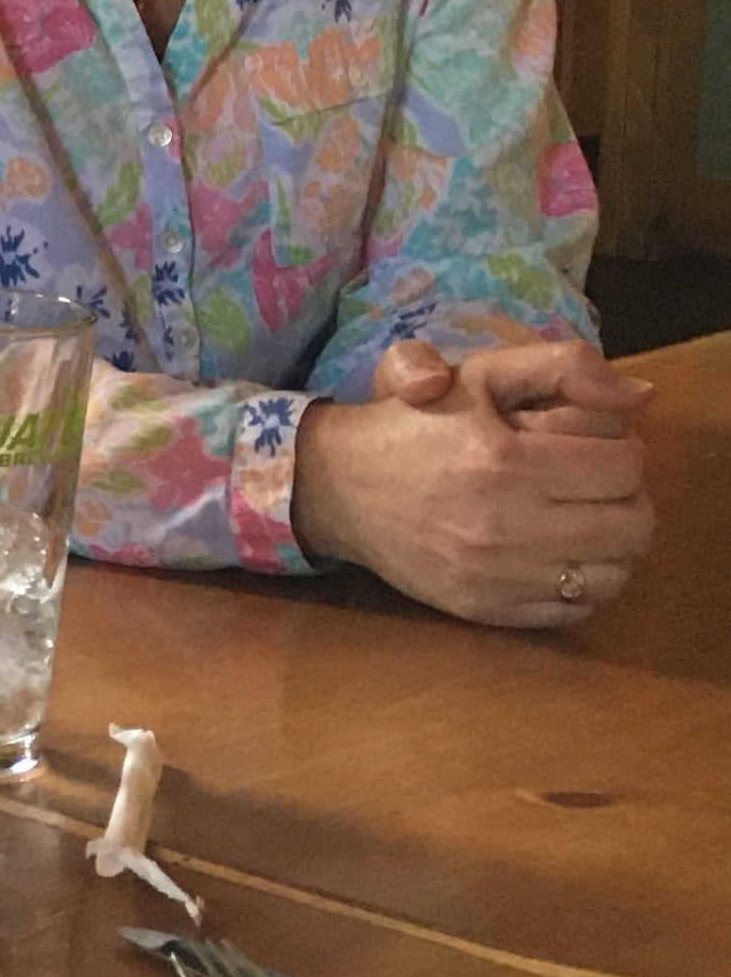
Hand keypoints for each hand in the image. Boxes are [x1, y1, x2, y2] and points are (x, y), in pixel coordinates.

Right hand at [293, 335, 652, 625]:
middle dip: (624, 499)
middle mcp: (505, 524)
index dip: (620, 451)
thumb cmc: (411, 425)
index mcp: (505, 460)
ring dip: (609, 546)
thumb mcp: (478, 375)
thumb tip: (642, 397)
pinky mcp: (485, 609)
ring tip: (579, 522)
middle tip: (592, 486)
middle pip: (632, 525)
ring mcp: (495, 575)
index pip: (625, 465)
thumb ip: (564, 367)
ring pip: (613, 573)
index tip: (591, 448)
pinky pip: (574, 609)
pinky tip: (555, 556)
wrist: (335, 487)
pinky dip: (580, 584)